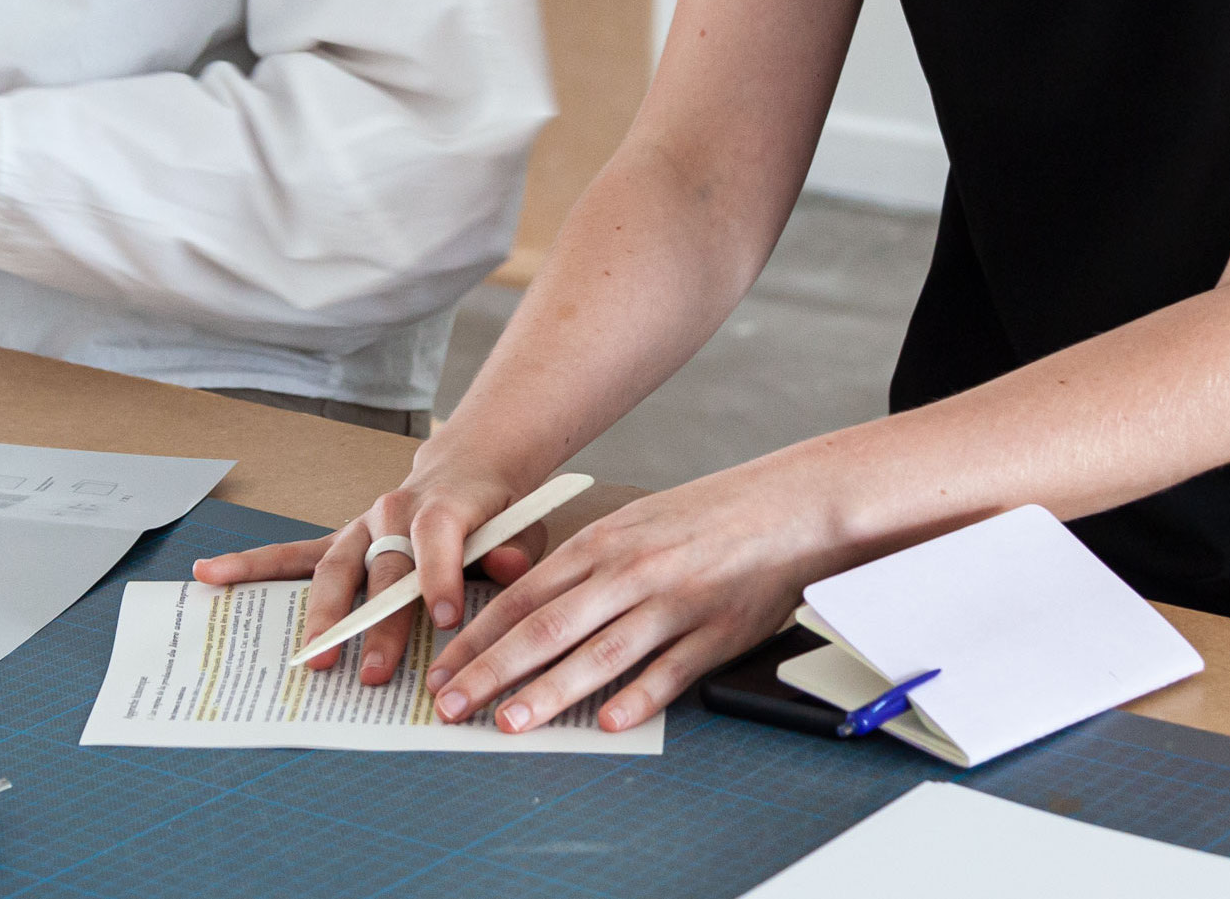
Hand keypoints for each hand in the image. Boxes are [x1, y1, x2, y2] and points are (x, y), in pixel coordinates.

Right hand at [190, 454, 550, 688]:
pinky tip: (211, 575)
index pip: (438, 536)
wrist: (467, 468)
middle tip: (378, 673)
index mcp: (444, 505)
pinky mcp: (340, 542)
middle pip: (381, 568)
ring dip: (323, 616)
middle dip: (378, 623)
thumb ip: (516, 548)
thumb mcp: (525, 524)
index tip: (445, 618)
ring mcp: (361, 527)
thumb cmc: (497, 509)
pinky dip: (250, 565)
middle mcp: (393, 511)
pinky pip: (291, 555)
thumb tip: (508, 564)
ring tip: (312, 658)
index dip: (439, 575)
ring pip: (334, 569)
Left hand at [424, 457, 821, 736]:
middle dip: (491, 671)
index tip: (443, 669)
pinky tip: (607, 722)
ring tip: (508, 722)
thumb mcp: (634, 524)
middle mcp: (629, 572)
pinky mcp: (715, 634)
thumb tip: (527, 613)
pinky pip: (669, 673)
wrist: (787, 506)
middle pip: (546, 629)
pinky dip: (636, 698)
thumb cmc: (706, 518)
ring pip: (598, 655)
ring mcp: (672, 604)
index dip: (477, 637)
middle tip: (451, 705)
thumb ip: (585, 567)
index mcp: (602, 544)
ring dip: (548, 693)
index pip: (523, 597)